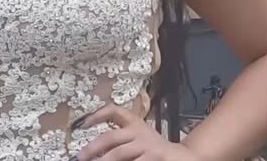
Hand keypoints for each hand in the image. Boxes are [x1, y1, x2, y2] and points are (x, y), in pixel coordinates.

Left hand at [69, 104, 200, 160]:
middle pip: (112, 137)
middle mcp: (140, 132)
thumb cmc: (155, 148)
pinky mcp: (156, 158)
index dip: (97, 115)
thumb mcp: (140, 137)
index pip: (114, 112)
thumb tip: (93, 152)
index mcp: (135, 123)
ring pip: (121, 153)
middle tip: (80, 157)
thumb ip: (122, 139)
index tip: (82, 124)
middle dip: (94, 147)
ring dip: (105, 160)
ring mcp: (148, 146)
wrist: (186, 157)